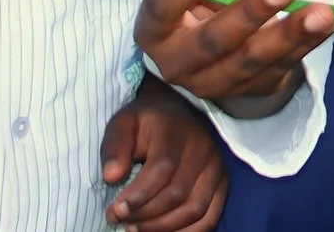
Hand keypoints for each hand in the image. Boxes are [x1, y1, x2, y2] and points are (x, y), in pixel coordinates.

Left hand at [99, 78, 226, 230]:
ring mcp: (216, 166)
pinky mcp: (222, 182)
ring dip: (163, 227)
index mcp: (176, 130)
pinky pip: (210, 218)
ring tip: (136, 228)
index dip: (139, 195)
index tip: (115, 210)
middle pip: (177, 193)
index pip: (162, 168)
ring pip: (194, 209)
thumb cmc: (145, 123)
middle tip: (120, 220)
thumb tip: (111, 176)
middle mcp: (203, 147)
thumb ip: (114, 147)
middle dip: (145, 215)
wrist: (175, 113)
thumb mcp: (123, 124)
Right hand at [135, 0, 333, 116]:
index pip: (163, 6)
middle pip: (213, 41)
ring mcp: (216, 82)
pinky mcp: (251, 90)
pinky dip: (307, 44)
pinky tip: (328, 23)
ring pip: (252, 61)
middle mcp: (179, 62)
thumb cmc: (197, 4)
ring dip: (290, 34)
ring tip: (321, 12)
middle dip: (251, 13)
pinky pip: (282, 68)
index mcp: (155, 29)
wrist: (206, 58)